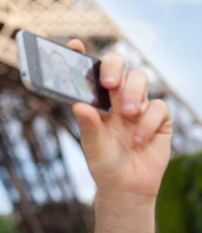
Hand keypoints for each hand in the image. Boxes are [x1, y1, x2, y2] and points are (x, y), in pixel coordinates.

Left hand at [68, 40, 172, 201]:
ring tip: (127, 115)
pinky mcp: (158, 118)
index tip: (73, 45)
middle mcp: (115, 98)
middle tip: (110, 84)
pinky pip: (157, 106)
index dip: (81, 56)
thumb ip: (88, 126)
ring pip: (140, 78)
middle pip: (118, 65)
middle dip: (114, 68)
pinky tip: (138, 140)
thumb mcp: (92, 147)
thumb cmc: (104, 164)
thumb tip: (78, 104)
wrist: (127, 188)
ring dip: (133, 94)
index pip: (89, 72)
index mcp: (95, 101)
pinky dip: (147, 122)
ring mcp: (138, 105)